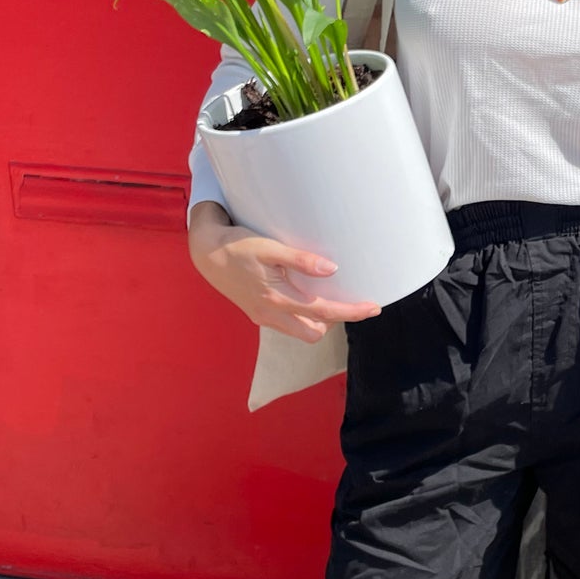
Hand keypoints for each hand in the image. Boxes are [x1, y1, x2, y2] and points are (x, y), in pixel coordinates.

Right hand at [188, 210, 380, 341]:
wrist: (206, 253)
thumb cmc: (237, 246)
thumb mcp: (268, 247)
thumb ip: (300, 260)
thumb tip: (332, 270)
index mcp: (276, 299)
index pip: (323, 312)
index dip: (352, 312)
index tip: (373, 307)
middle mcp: (271, 314)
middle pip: (314, 332)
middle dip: (336, 321)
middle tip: (353, 301)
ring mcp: (264, 317)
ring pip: (301, 331)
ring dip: (319, 320)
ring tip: (332, 296)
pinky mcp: (259, 314)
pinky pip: (289, 324)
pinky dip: (304, 316)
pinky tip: (308, 295)